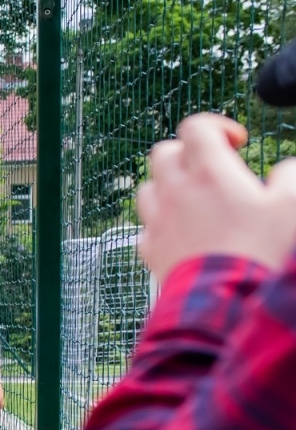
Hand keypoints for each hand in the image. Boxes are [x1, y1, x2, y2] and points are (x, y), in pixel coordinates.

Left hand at [137, 112, 295, 278]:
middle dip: (187, 153)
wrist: (226, 302)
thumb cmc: (259, 252)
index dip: (217, 126)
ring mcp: (158, 221)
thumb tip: (286, 170)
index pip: (196, 127)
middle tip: (212, 168)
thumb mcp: (292, 206)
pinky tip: (182, 232)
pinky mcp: (150, 249)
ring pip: (148, 187)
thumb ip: (289, 177)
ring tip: (195, 198)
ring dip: (168, 185)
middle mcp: (175, 192)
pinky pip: (147, 226)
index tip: (236, 143)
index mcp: (209, 173)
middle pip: (164, 152)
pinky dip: (162, 223)